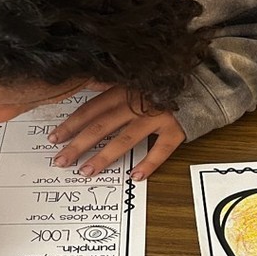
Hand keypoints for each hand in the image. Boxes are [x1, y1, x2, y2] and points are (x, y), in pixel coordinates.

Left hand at [48, 85, 184, 180]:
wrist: (203, 83)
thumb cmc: (164, 83)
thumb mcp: (134, 78)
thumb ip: (110, 84)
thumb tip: (85, 83)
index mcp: (124, 90)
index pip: (91, 109)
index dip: (71, 124)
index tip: (54, 138)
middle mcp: (138, 103)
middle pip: (102, 125)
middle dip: (79, 144)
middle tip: (61, 161)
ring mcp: (157, 116)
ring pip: (126, 138)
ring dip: (105, 156)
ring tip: (87, 171)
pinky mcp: (176, 129)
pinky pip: (161, 150)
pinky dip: (148, 164)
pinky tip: (135, 177)